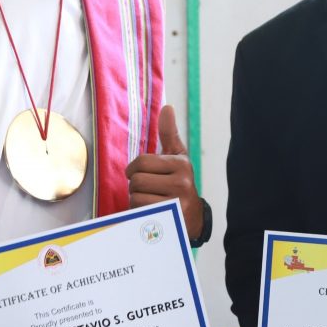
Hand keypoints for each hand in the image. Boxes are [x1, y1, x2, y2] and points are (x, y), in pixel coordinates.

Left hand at [125, 105, 202, 240]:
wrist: (193, 218)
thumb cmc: (179, 183)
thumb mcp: (177, 158)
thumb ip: (169, 134)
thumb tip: (167, 107)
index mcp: (181, 164)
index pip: (141, 161)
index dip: (134, 169)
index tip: (140, 174)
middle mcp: (182, 182)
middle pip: (136, 180)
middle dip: (135, 186)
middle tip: (146, 190)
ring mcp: (176, 201)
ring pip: (135, 196)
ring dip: (136, 200)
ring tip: (150, 200)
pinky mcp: (168, 218)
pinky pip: (138, 211)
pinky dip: (138, 212)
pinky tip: (149, 211)